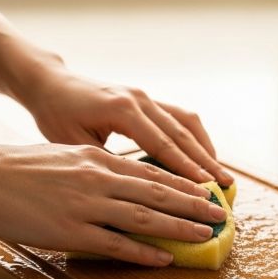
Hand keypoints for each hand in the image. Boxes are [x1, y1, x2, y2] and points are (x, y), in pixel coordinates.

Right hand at [0, 143, 227, 265]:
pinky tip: (163, 258)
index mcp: (96, 157)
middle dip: (193, 204)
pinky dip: (144, 252)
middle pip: (158, 192)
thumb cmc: (17, 167)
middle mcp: (97, 177)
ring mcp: (86, 205)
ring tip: (204, 235)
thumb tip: (122, 178)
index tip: (204, 190)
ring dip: (179, 228)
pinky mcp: (71, 231)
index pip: (151, 171)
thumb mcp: (63, 155)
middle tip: (219, 214)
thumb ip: (94, 166)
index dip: (182, 183)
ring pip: (145, 217)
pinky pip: (116, 244)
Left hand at [26, 66, 233, 187]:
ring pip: (185, 122)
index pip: (162, 144)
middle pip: (181, 133)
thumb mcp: (75, 144)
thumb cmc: (56, 115)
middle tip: (226, 186)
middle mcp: (139, 98)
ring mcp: (145, 96)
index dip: (186, 168)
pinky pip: (178, 117)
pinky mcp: (146, 99)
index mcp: (122, 109)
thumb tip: (135, 194)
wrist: (51, 84)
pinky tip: (202, 157)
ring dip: (205, 148)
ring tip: (221, 174)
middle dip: (206, 161)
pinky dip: (193, 137)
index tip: (207, 188)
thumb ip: (107, 164)